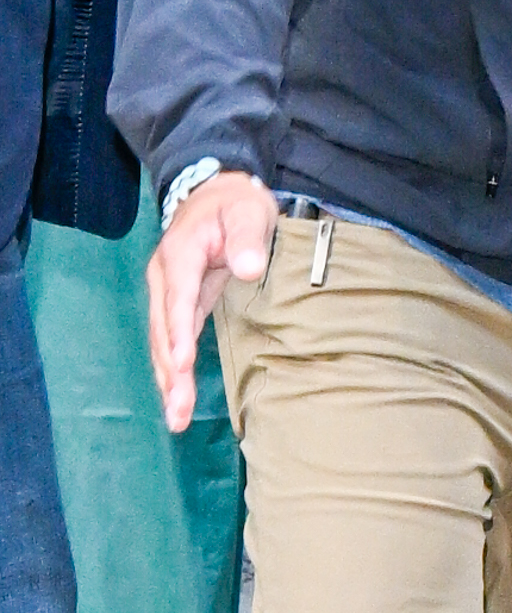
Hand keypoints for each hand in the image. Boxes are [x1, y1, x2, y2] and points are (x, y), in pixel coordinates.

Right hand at [146, 171, 276, 432]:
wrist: (216, 195)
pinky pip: (172, 339)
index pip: (179, 299)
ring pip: (162, 340)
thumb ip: (248, 238)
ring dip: (168, 379)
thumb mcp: (248, 212)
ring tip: (176, 418)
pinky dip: (173, 369)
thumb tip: (248, 268)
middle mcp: (166, 278)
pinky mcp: (178, 303)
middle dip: (169, 372)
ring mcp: (168, 292)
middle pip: (163, 329)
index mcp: (180, 255)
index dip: (178, 332)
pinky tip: (177, 397)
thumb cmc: (235, 205)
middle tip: (178, 411)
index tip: (181, 364)